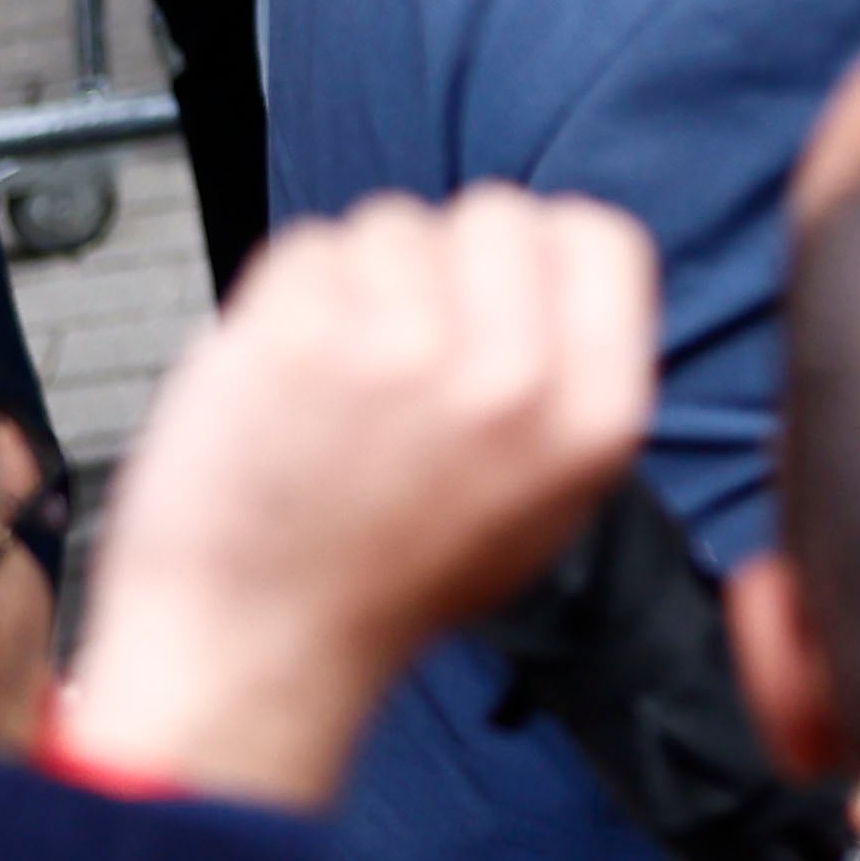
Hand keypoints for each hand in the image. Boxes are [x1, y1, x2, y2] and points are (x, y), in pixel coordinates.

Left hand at [63, 188, 655, 808]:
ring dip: (361, 281)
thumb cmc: (397, 579)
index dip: (543, 253)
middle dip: (446, 261)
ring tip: (342, 376)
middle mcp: (512, 380)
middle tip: (408, 345)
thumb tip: (564, 261)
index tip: (497, 292)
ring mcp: (402, 354)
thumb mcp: (555, 498)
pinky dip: (287, 297)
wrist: (259, 648)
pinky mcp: (298, 341)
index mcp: (592, 418)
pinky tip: (290, 372)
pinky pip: (308, 249)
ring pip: (394, 224)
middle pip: (495, 212)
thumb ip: (579, 376)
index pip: (600, 237)